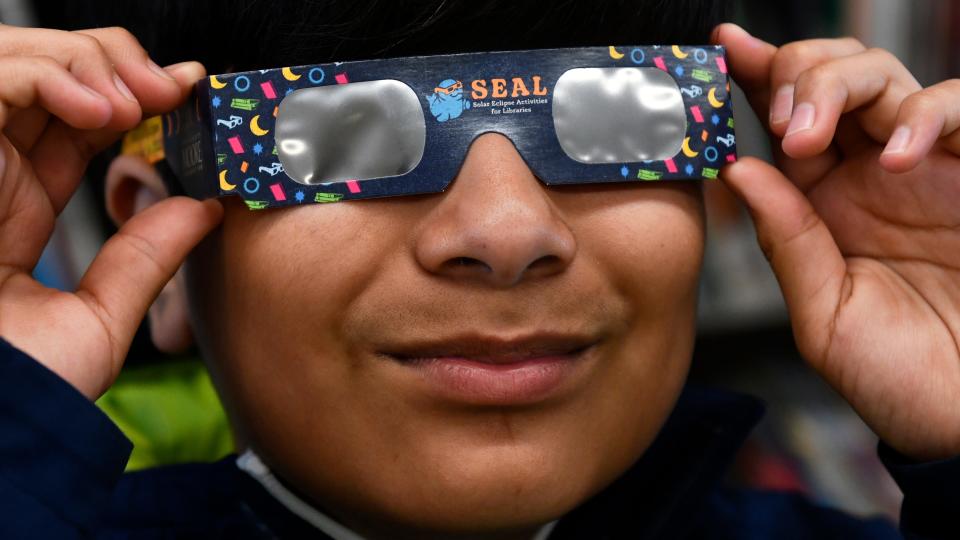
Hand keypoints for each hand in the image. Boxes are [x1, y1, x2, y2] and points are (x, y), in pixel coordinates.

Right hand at [0, 25, 221, 399]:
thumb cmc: (26, 383)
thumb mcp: (100, 314)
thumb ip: (146, 256)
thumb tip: (204, 207)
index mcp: (15, 205)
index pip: (72, 121)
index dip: (128, 95)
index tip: (187, 92)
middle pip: (45, 78)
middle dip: (113, 65)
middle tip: (172, 87)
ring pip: (14, 62)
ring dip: (86, 63)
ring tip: (137, 100)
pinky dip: (45, 77)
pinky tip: (98, 109)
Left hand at [714, 24, 959, 459]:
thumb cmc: (896, 375)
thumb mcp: (823, 314)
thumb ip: (785, 240)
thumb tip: (738, 169)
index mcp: (824, 203)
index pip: (785, 120)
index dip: (758, 77)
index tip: (724, 48)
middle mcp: (871, 176)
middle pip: (831, 79)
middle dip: (797, 75)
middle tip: (782, 120)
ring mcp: (928, 168)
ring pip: (886, 78)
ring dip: (841, 86)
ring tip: (811, 135)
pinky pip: (959, 108)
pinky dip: (926, 115)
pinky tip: (897, 156)